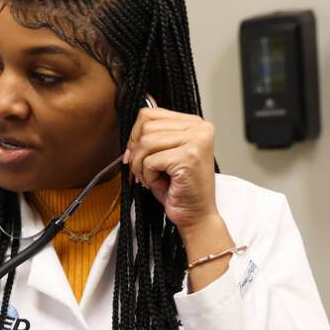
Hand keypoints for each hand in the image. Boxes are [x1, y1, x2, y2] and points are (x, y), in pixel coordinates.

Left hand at [124, 103, 219, 234]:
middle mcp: (200, 128)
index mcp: (194, 123)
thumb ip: (151, 137)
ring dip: (141, 166)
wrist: (197, 215)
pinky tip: (162, 184)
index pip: (150, 114)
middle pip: (145, 127)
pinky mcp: (189, 157)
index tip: (135, 154)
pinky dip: (149, 176)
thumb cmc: (179, 188)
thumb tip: (130, 130)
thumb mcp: (164, 155)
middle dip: (137, 153)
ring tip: (153, 178)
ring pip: (145, 143)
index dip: (135, 135)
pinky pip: (150, 161)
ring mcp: (196, 141)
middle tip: (145, 171)